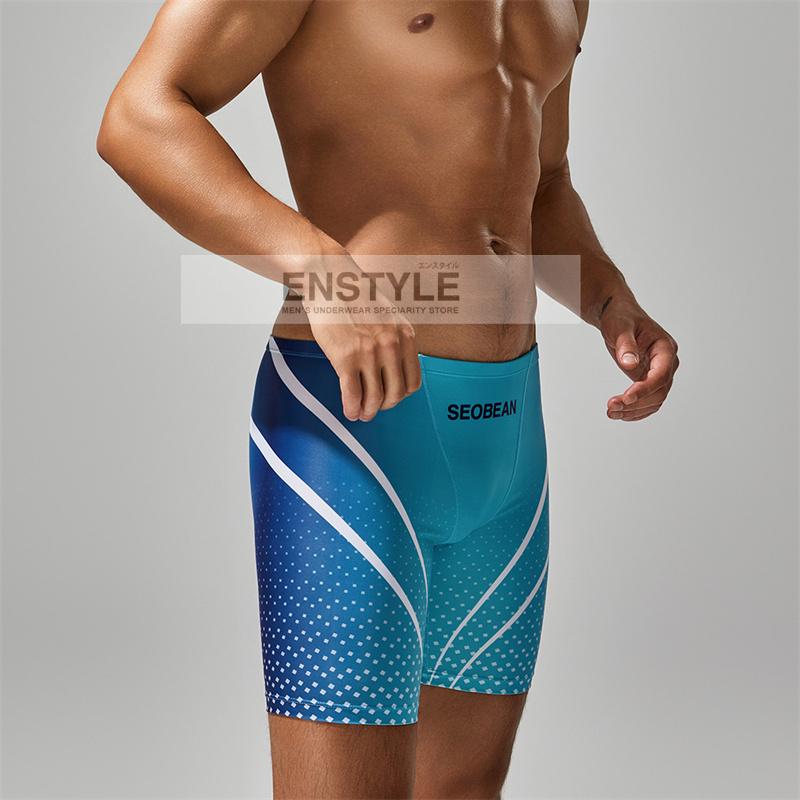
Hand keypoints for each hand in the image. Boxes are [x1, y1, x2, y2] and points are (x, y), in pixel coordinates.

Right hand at [306, 267, 421, 422]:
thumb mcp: (390, 315)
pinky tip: (349, 411)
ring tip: (361, 414)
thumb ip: (396, 338)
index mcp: (405, 336)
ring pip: (375, 398)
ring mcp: (369, 353)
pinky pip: (352, 394)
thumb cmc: (356, 296)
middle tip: (375, 409)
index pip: (412, 380)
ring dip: (368, 412)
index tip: (391, 398)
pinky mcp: (346, 357)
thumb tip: (394, 365)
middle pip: (395, 393)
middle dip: (385, 407)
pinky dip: (351, 408)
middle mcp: (391, 346)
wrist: (332, 280)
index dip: (401, 395)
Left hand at [600, 299, 678, 421]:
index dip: (645, 389)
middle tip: (611, 408)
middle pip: (659, 392)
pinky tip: (620, 414)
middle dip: (636, 403)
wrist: (618, 316)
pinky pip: (648, 401)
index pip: (660, 375)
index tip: (626, 398)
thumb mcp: (620, 327)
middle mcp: (666, 363)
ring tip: (611, 412)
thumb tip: (630, 363)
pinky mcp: (649, 380)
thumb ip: (626, 344)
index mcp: (665, 348)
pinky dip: (636, 411)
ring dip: (634, 411)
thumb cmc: (621, 317)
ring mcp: (659, 373)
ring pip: (654, 400)